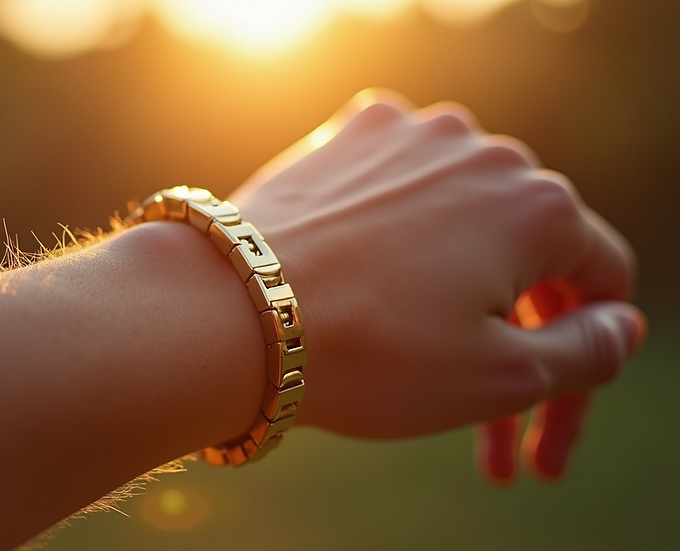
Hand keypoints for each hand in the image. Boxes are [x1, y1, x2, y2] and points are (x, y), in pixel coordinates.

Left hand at [229, 89, 645, 482]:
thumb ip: (588, 351)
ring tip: (419, 360)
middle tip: (485, 431)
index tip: (536, 440)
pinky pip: (401, 192)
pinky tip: (377, 287)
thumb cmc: (370, 354)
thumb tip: (617, 322)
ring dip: (456, 293)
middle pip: (526, 252)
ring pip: (461, 223)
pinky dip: (402, 243)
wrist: (234, 313)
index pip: (598, 282)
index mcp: (538, 204)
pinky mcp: (349, 137)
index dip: (582, 364)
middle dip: (513, 341)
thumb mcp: (503, 377)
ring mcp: (409, 135)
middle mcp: (481, 149)